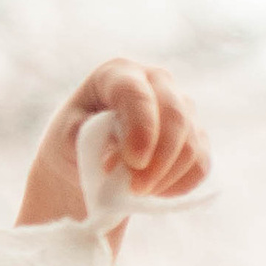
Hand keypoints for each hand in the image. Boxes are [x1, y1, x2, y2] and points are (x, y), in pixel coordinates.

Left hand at [18, 59, 208, 229]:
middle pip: (175, 117)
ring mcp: (181, 107)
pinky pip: (200, 165)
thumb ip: (87, 140)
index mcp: (118, 73)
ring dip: (165, 177)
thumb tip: (119, 156)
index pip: (137, 95)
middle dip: (158, 160)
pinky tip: (153, 192)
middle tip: (135, 190)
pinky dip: (179, 185)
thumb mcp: (65, 137)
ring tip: (134, 192)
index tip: (134, 163)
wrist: (89, 159)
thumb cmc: (74, 140)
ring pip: (191, 144)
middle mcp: (156, 81)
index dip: (141, 129)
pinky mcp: (196, 136)